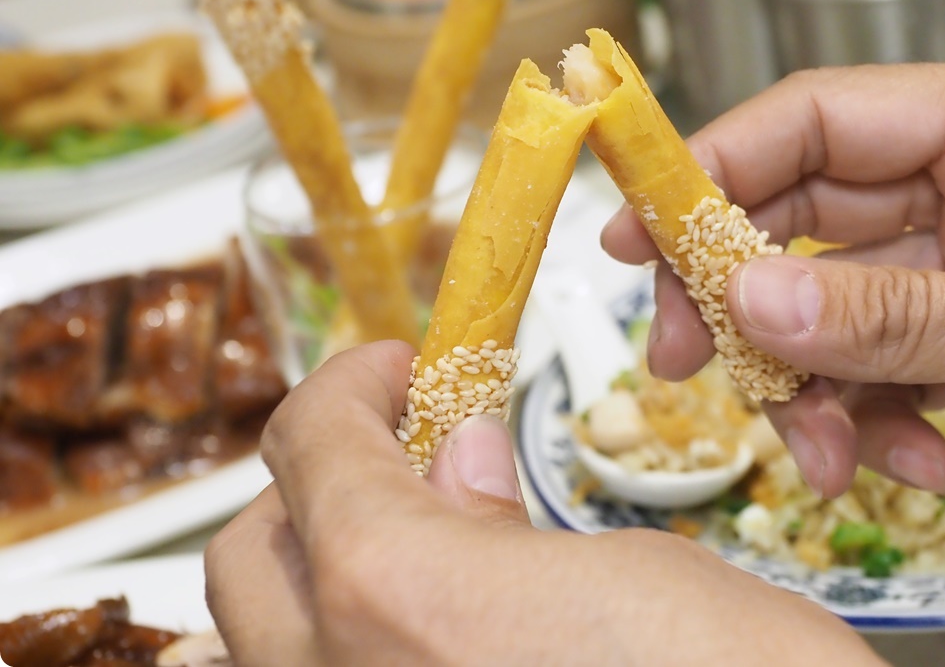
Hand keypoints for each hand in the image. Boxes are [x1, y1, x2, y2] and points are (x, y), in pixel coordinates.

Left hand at [205, 342, 879, 665]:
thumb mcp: (630, 569)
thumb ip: (506, 522)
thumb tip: (454, 467)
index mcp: (393, 587)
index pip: (310, 443)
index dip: (351, 383)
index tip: (399, 369)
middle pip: (249, 554)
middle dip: (315, 481)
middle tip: (403, 449)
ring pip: (266, 643)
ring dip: (318, 575)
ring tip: (412, 541)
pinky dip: (354, 646)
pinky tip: (440, 631)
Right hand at [602, 53, 944, 535]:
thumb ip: (901, 317)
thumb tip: (753, 301)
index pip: (827, 117)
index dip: (720, 166)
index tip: (644, 227)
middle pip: (813, 217)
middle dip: (747, 298)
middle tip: (686, 360)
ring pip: (841, 308)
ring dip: (816, 386)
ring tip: (825, 454)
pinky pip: (890, 366)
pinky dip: (880, 421)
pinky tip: (914, 466)